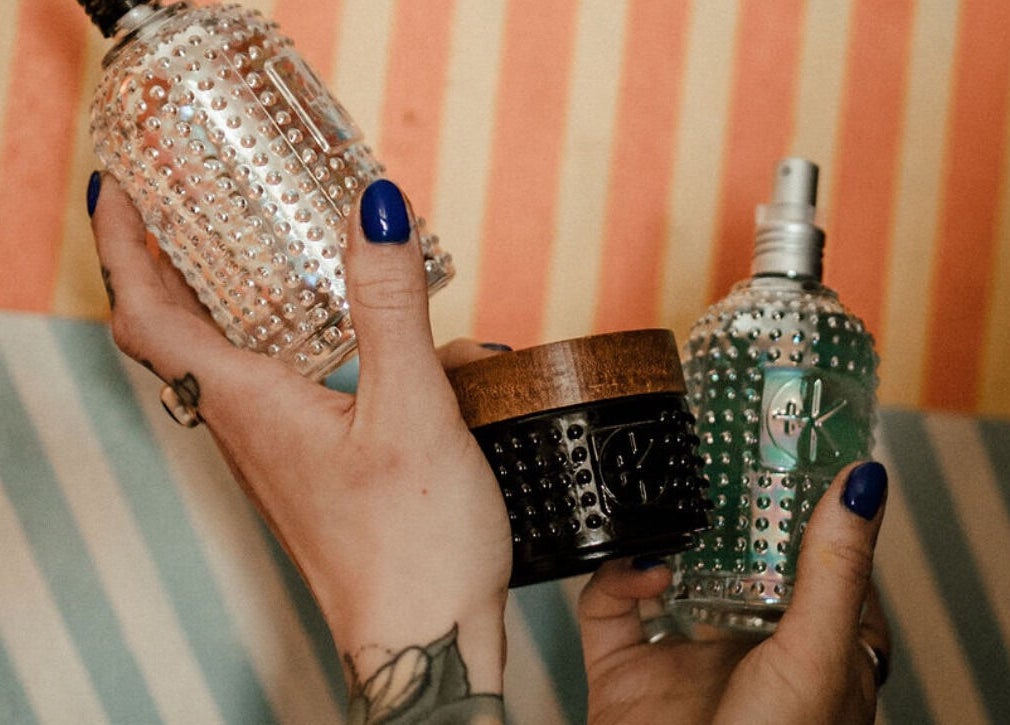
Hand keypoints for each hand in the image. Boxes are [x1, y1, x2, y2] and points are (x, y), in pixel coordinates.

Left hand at [89, 174, 510, 717]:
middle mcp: (248, 426)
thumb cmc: (414, 549)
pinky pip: (280, 384)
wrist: (426, 644)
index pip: (146, 313)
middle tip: (193, 193)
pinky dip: (293, 337)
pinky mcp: (314, 465)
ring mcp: (279, 449)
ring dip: (233, 293)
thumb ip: (391, 307)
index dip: (120, 242)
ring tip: (268, 241)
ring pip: (229, 356)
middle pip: (176, 328)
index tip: (120, 184)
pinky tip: (354, 331)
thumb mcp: (412, 410)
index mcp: (249, 406)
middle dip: (171, 253)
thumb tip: (372, 210)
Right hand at [579, 461, 888, 723]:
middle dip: (723, 512)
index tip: (792, 450)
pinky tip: (642, 568)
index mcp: (808, 647)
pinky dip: (615, 576)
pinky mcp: (622, 668)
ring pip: (666, 572)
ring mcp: (681, 658)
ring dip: (663, 536)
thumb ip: (832, 569)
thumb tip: (864, 483)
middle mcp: (745, 649)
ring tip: (672, 499)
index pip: (814, 559)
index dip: (805, 506)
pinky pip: (606, 605)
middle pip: (733, 559)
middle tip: (717, 456)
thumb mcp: (816, 654)